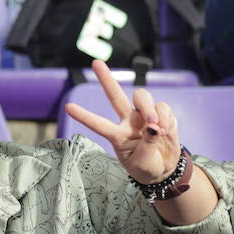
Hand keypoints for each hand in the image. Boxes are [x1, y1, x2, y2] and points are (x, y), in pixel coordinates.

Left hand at [63, 59, 182, 183]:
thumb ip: (147, 145)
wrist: (164, 170)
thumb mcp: (143, 163)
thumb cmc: (146, 167)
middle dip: (106, 79)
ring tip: (155, 127)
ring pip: (142, 97)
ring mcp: (144, 116)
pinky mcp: (162, 115)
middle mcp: (128, 121)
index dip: (84, 116)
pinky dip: (165, 117)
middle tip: (96, 63)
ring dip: (149, 109)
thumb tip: (154, 126)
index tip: (67, 107)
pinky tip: (165, 130)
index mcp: (117, 135)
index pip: (98, 124)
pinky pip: (163, 107)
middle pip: (115, 95)